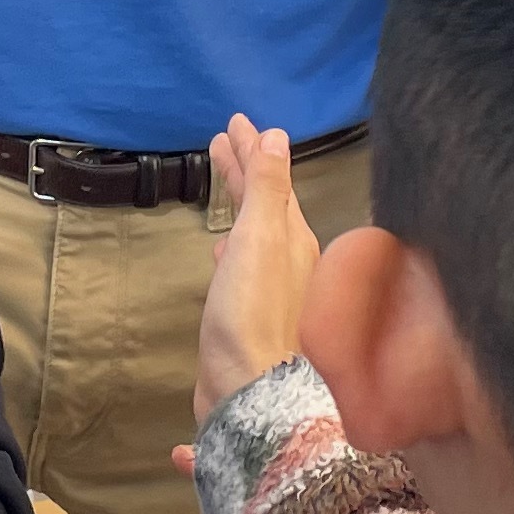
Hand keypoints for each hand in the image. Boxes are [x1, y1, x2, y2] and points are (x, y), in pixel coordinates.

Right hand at [192, 116, 317, 427]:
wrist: (249, 391)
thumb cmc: (253, 313)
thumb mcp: (262, 238)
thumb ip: (269, 188)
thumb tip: (277, 138)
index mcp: (292, 239)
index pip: (270, 181)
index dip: (251, 150)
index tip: (234, 122)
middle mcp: (287, 263)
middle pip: (264, 205)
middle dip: (245, 171)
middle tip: (224, 141)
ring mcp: (269, 292)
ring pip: (253, 235)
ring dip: (239, 207)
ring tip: (225, 188)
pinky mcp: (247, 318)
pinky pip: (241, 268)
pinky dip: (231, 248)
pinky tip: (220, 253)